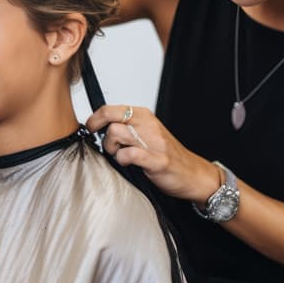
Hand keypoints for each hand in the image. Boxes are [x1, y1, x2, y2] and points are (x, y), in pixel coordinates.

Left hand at [86, 104, 220, 202]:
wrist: (193, 173)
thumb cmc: (167, 155)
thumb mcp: (146, 134)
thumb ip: (126, 128)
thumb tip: (99, 127)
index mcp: (144, 116)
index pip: (111, 108)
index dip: (95, 118)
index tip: (90, 128)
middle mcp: (148, 125)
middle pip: (110, 117)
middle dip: (98, 130)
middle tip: (102, 142)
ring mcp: (153, 142)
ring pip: (116, 133)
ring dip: (110, 147)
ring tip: (118, 155)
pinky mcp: (157, 160)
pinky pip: (131, 154)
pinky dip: (123, 159)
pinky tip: (127, 163)